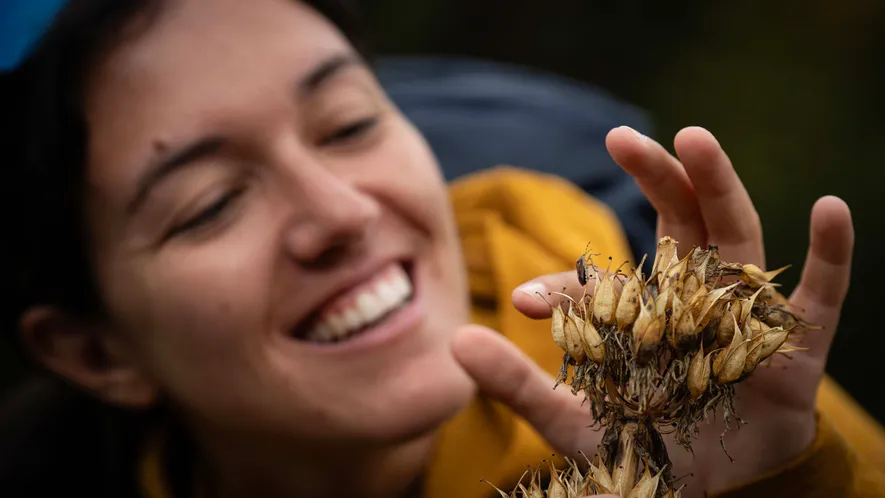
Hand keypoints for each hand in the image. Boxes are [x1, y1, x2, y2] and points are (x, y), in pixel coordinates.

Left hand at [452, 126, 853, 496]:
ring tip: (694, 138)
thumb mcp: (575, 420)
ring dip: (719, 187)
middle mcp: (694, 300)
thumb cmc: (644, 447)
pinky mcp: (794, 350)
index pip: (603, 282)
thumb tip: (456, 342)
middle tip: (618, 137)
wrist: (715, 491)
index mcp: (643, 311)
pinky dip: (830, 256)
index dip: (565, 287)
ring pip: (736, 239)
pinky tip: (831, 208)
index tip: (521, 302)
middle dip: (657, 176)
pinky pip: (819, 298)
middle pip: (681, 222)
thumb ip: (520, 385)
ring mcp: (745, 318)